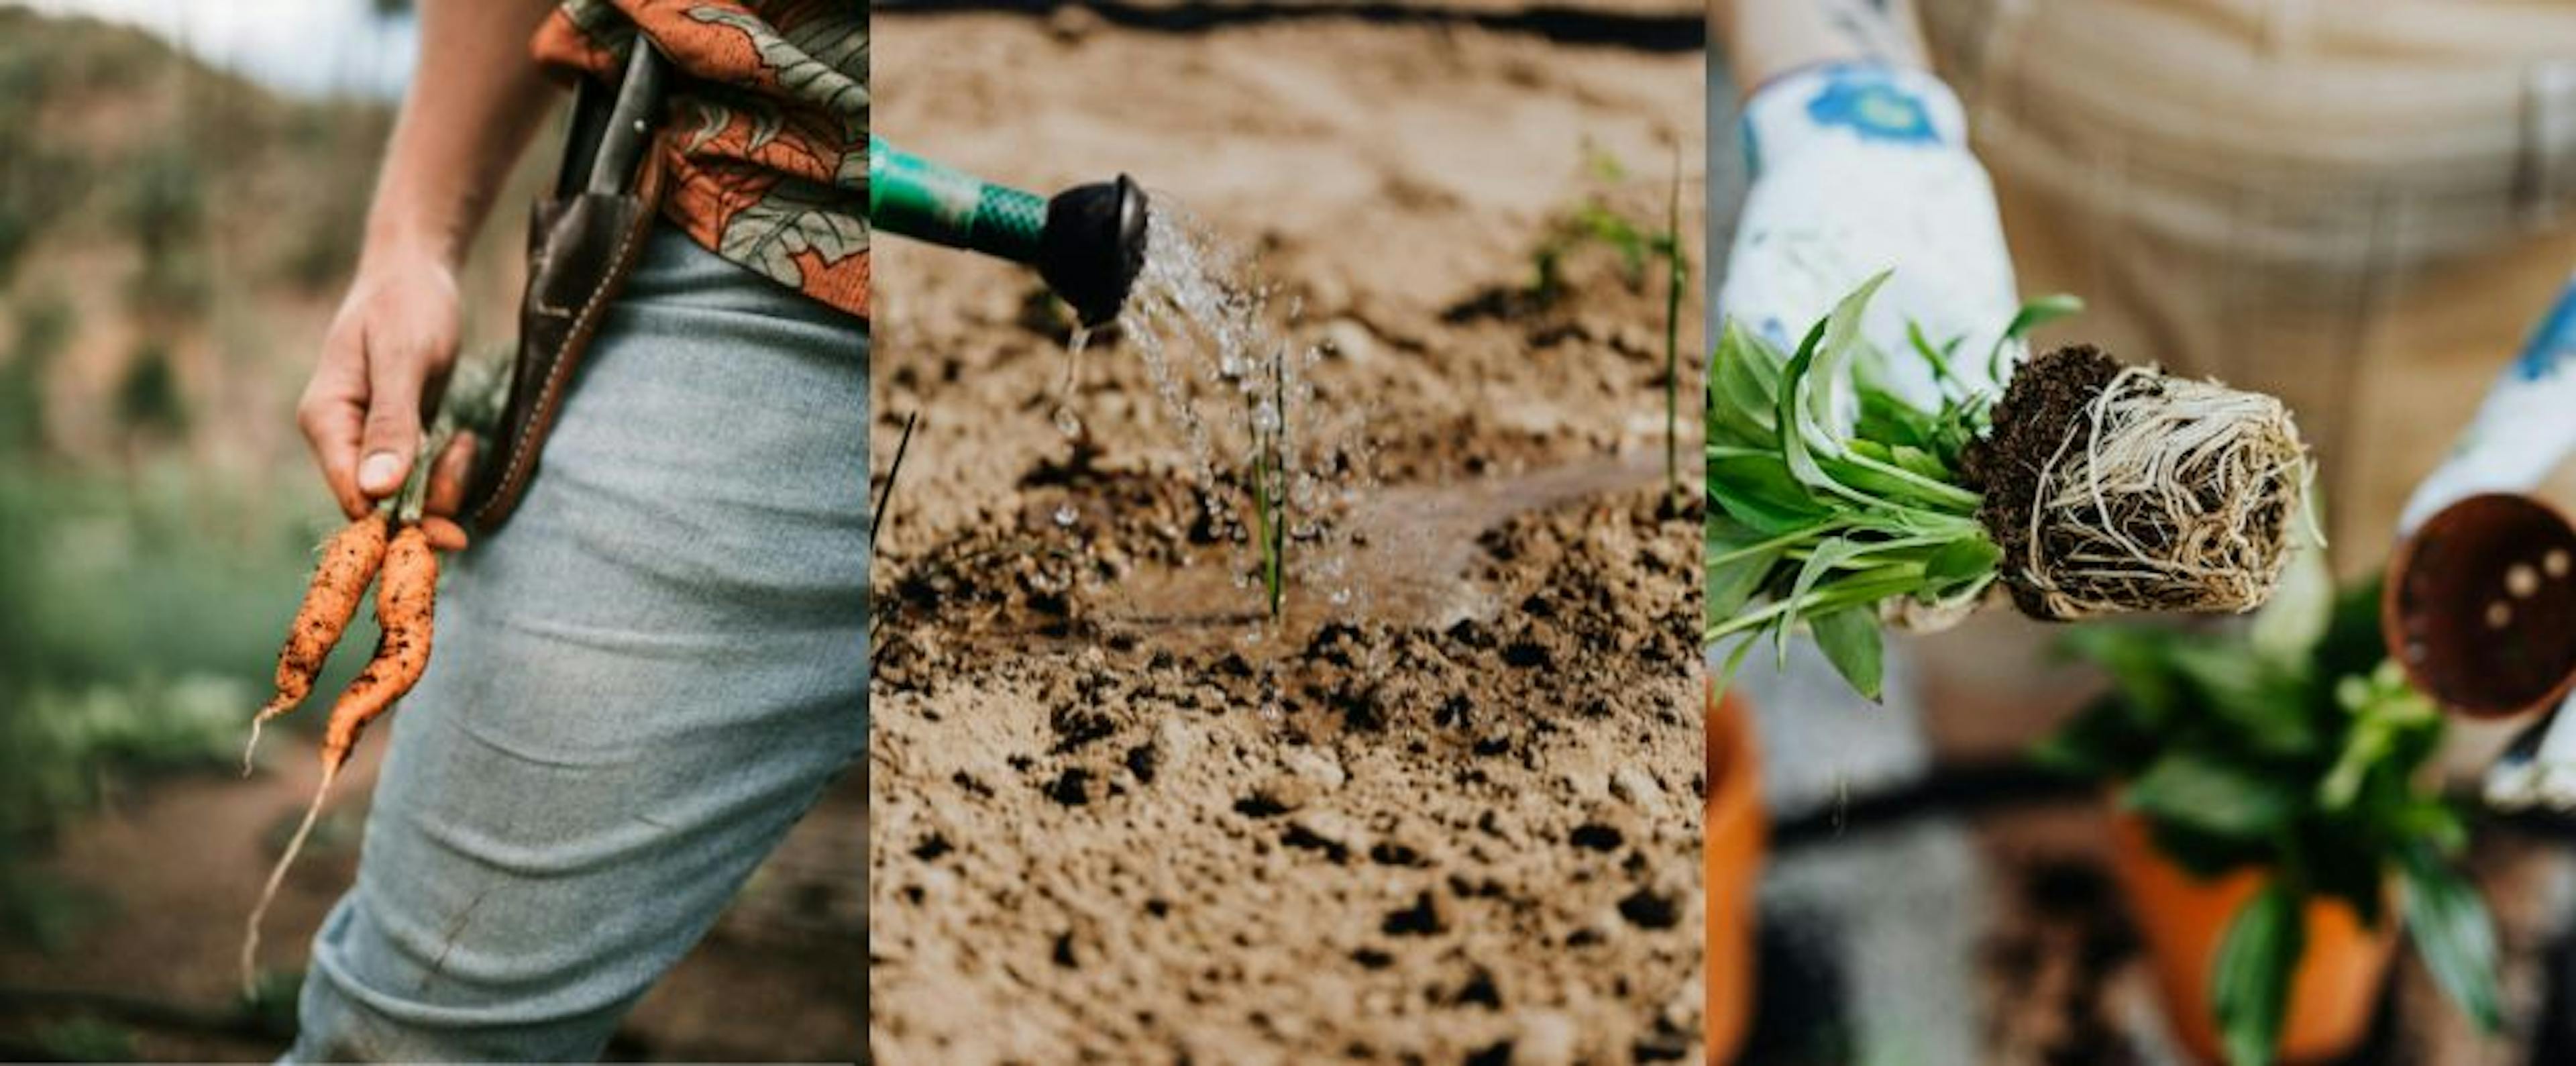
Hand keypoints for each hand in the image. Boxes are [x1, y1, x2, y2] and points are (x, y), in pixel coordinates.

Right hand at [296, 250, 474, 550]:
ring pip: (406, 496)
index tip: (448, 530)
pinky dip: (447, 469)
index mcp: (326, 421)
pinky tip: (463, 440)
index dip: (395, 523)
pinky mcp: (398, 438)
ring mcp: (368, 440)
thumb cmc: (406, 305)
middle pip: (380, 505)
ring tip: (465, 444)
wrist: (416, 272)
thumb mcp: (403, 358)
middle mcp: (341, 438)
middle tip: (464, 461)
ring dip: (443, 484)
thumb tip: (376, 491)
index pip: (352, 497)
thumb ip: (391, 422)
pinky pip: (421, 477)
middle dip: (428, 503)